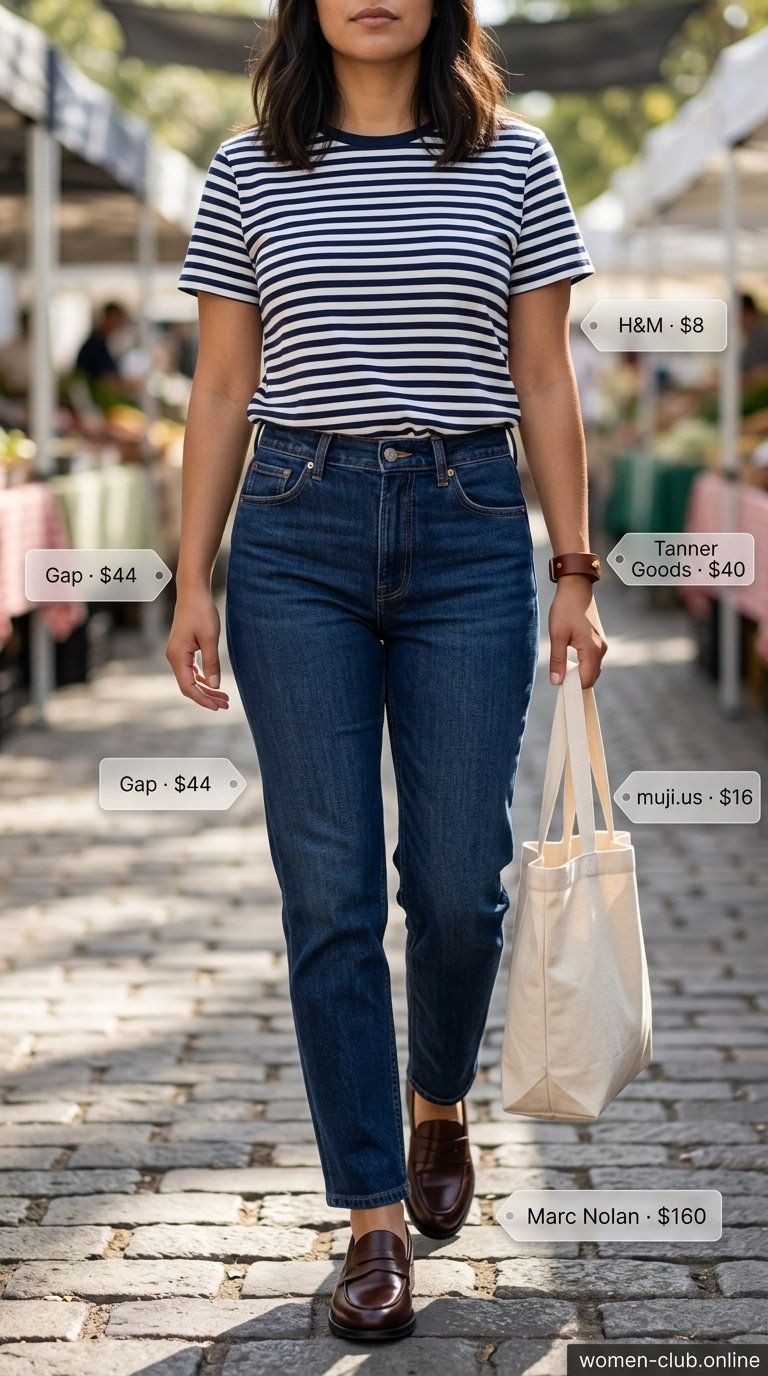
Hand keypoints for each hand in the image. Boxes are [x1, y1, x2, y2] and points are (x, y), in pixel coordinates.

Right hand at [165, 590, 229, 710]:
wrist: (193, 593)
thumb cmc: (201, 612)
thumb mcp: (210, 639)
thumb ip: (212, 663)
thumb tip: (215, 685)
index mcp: (178, 656)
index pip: (188, 687)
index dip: (203, 699)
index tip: (218, 707)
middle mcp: (174, 657)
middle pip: (189, 686)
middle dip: (207, 697)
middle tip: (226, 704)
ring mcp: (177, 654)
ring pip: (190, 679)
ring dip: (206, 689)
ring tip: (224, 697)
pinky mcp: (183, 650)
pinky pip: (191, 670)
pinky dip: (202, 678)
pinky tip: (214, 683)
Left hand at [548, 576, 606, 688]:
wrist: (576, 589)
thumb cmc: (565, 609)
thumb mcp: (557, 635)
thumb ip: (557, 660)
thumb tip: (557, 682)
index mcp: (592, 650)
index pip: (585, 681)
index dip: (572, 686)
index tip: (558, 683)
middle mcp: (601, 650)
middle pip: (591, 678)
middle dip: (576, 682)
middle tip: (559, 675)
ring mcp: (602, 645)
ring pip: (593, 670)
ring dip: (579, 673)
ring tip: (563, 667)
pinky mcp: (600, 641)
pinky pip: (593, 661)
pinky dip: (583, 665)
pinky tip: (570, 660)